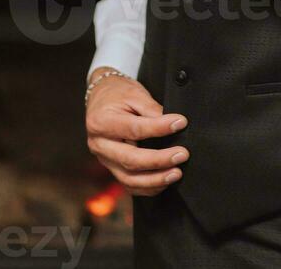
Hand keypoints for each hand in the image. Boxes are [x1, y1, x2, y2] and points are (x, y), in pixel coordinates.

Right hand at [85, 73, 189, 196]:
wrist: (101, 97)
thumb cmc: (118, 93)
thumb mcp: (134, 93)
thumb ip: (152, 109)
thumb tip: (174, 124)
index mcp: (101, 122)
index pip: (134, 129)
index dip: (159, 128)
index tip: (180, 124)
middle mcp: (99, 144)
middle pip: (130, 160)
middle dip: (159, 160)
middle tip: (182, 155)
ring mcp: (104, 159)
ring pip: (128, 179)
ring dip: (155, 179)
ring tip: (176, 173)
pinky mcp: (111, 168)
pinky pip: (129, 184)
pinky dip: (148, 187)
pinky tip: (164, 182)